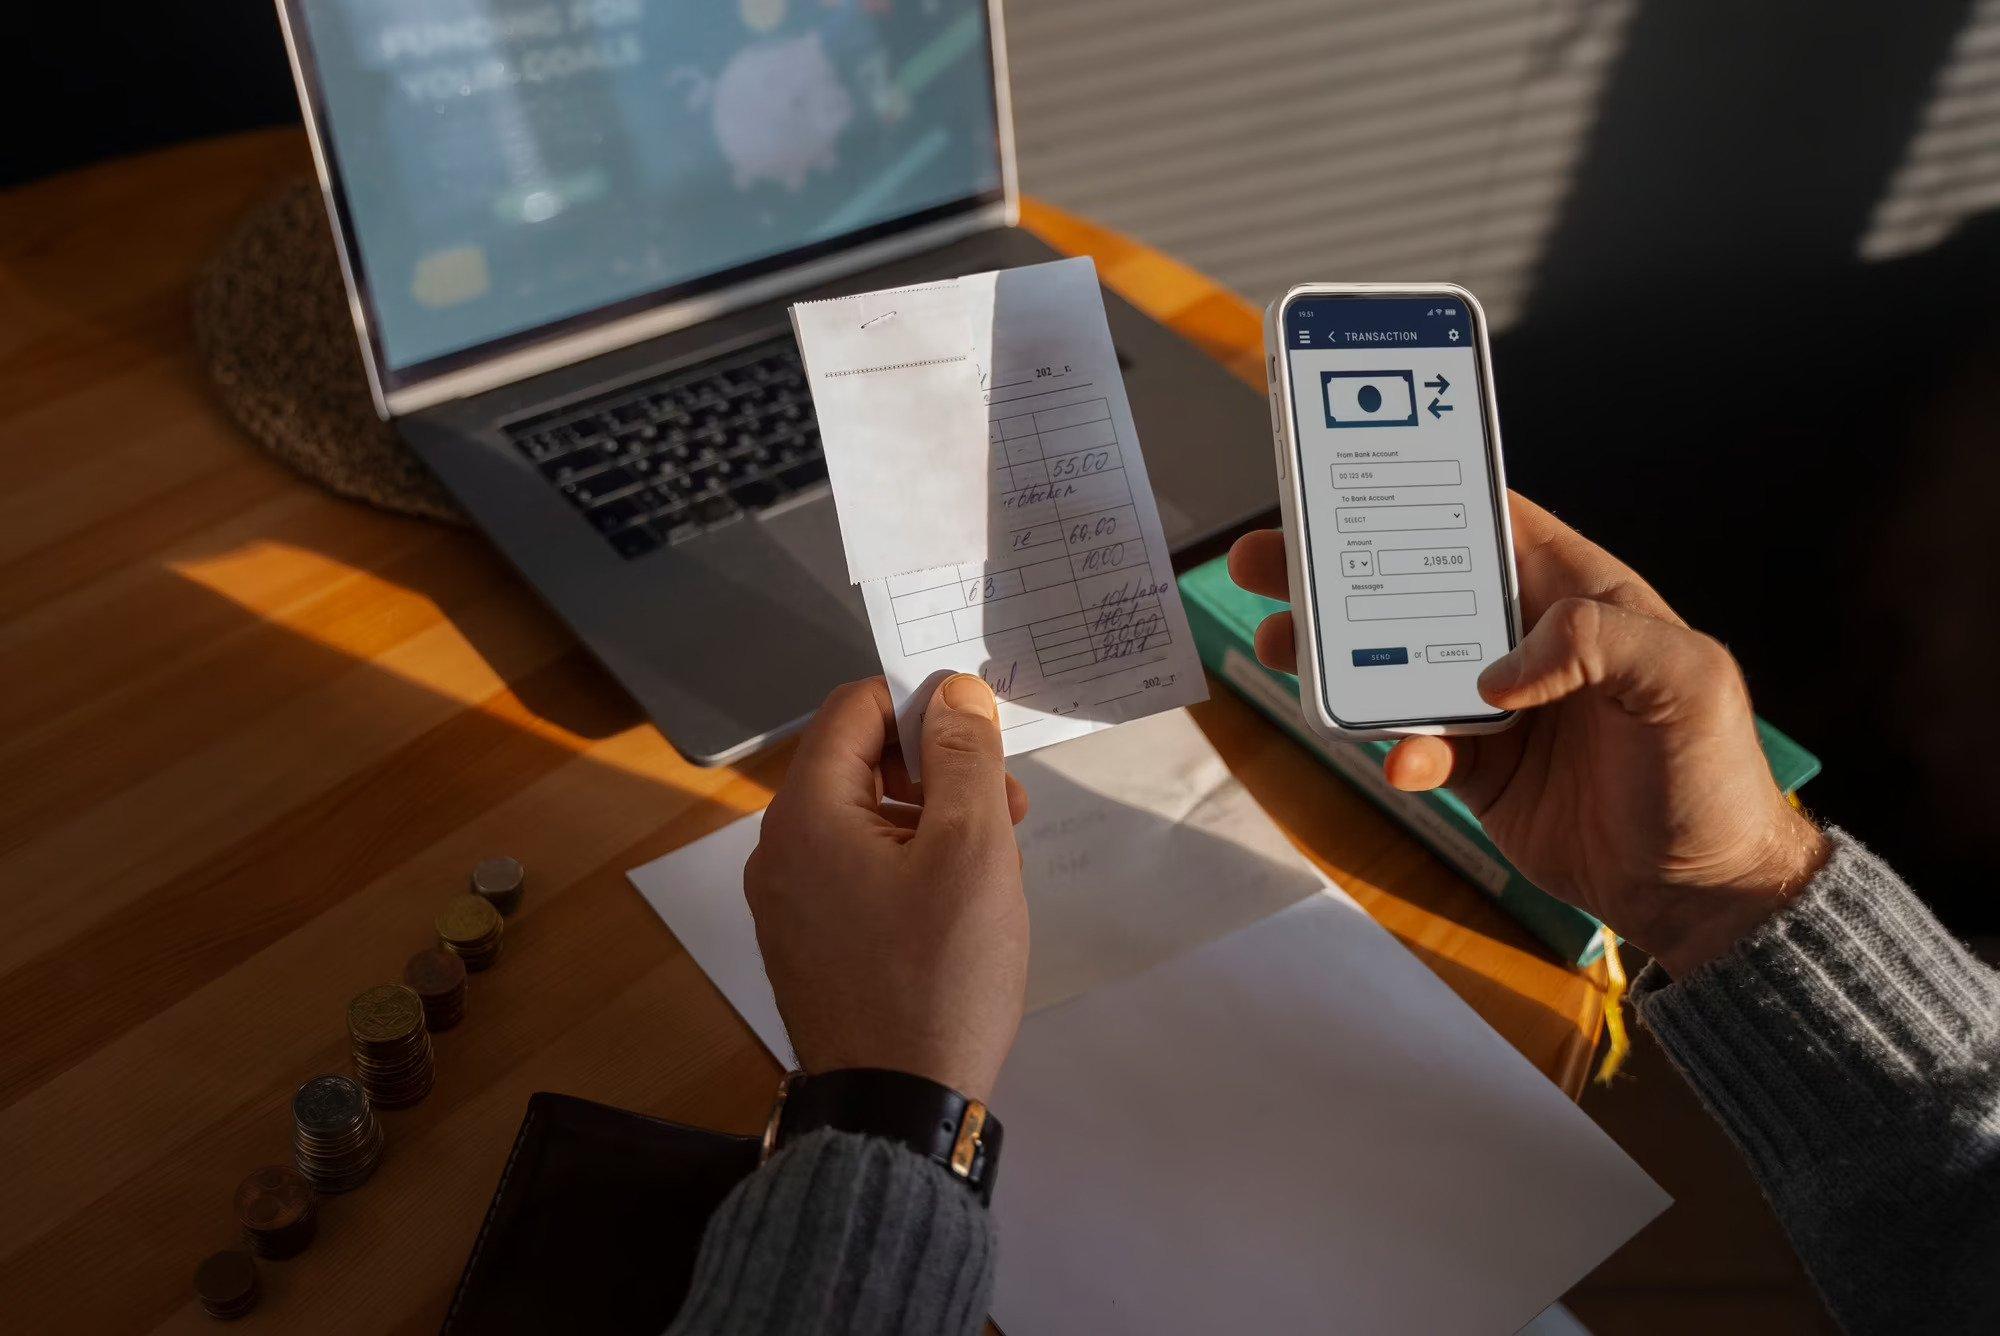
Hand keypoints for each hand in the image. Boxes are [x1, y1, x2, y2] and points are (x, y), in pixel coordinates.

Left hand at [746, 675, 1029, 1100]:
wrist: (896, 1111)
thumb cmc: (939, 978)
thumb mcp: (972, 851)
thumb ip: (963, 757)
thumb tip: (953, 690)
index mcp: (805, 816)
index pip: (853, 708)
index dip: (922, 701)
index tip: (983, 730)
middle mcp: (780, 852)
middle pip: (858, 764)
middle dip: (936, 768)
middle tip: (1008, 803)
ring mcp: (789, 903)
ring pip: (864, 822)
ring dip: (932, 820)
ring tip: (998, 860)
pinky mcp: (810, 944)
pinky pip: (857, 873)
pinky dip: (909, 866)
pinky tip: (961, 904)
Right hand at [1228, 493, 1829, 976]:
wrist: (1701, 893)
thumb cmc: (1712, 774)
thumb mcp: (1686, 682)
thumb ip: (1601, 640)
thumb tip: (1500, 670)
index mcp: (1581, 594)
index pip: (1493, 522)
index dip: (1424, 495)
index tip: (1351, 481)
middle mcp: (1531, 640)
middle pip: (1417, 587)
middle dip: (1341, 570)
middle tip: (1268, 556)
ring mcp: (1499, 705)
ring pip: (1396, 664)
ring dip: (1336, 656)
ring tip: (1278, 645)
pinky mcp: (1479, 768)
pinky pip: (1418, 745)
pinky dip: (1399, 752)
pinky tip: (1403, 765)